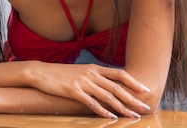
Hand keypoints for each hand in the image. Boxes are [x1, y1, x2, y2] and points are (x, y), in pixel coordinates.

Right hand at [26, 62, 150, 118]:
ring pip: (108, 96)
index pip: (119, 74)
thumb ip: (94, 77)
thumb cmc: (60, 74)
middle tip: (145, 108)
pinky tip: (111, 118)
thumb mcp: (80, 72)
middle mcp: (91, 74)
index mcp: (94, 68)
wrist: (40, 72)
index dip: (134, 81)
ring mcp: (83, 82)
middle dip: (133, 99)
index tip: (145, 90)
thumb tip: (108, 86)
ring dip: (122, 108)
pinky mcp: (73, 91)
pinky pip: (91, 103)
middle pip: (117, 87)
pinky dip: (103, 111)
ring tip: (133, 116)